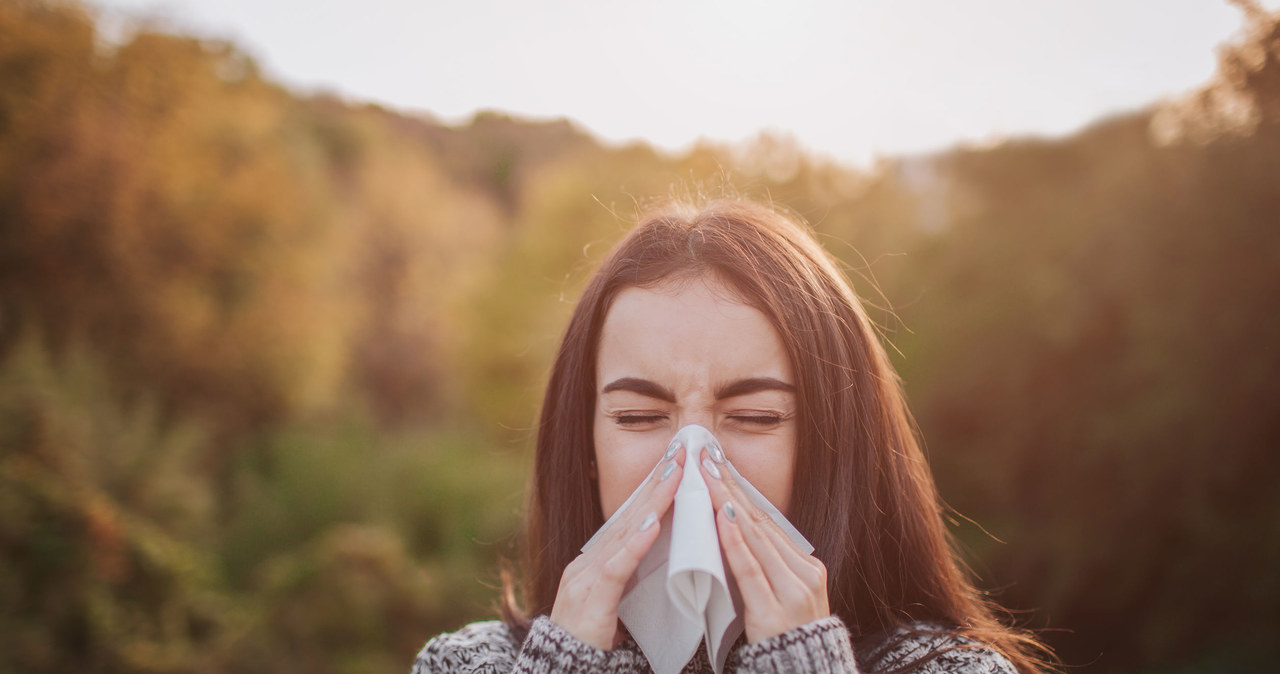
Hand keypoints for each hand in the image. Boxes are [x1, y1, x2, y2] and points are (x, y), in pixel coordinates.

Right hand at [549, 449, 683, 649]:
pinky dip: (637, 543)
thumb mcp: (619, 605)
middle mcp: (587, 564)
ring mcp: (584, 580)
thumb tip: (664, 553)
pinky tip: (655, 522)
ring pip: (625, 532)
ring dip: (653, 501)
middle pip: (628, 516)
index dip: (653, 491)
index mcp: (595, 564)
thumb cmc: (596, 648)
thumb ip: (634, 578)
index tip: (678, 464)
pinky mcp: (590, 601)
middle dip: (656, 483)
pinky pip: (617, 567)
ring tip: (675, 474)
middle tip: (681, 452)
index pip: (630, 519)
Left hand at [698, 448, 829, 641]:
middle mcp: (804, 574)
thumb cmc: (784, 640)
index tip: (718, 463)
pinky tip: (721, 516)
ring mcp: (792, 593)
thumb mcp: (781, 595)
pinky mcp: (773, 612)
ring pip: (755, 538)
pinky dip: (735, 541)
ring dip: (727, 502)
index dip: (740, 490)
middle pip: (760, 522)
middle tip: (706, 457)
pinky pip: (750, 570)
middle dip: (730, 487)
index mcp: (806, 567)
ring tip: (707, 475)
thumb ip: (766, 565)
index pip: (767, 521)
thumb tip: (736, 529)